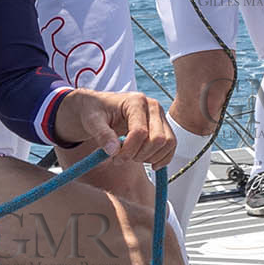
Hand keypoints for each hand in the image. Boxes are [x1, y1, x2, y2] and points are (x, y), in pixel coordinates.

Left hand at [53, 90, 175, 165]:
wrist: (99, 108)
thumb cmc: (95, 112)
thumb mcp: (92, 121)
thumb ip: (102, 134)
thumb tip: (114, 151)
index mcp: (136, 101)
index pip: (140, 132)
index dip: (128, 150)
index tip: (114, 158)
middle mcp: (153, 106)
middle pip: (158, 139)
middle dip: (139, 155)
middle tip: (122, 158)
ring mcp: (160, 116)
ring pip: (168, 143)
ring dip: (151, 157)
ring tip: (132, 157)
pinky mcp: (163, 126)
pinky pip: (171, 145)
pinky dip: (163, 158)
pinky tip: (150, 163)